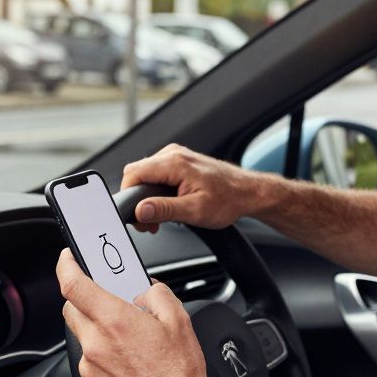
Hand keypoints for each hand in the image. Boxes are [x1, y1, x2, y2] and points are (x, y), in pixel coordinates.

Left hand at [56, 249, 222, 376]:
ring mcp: (89, 370)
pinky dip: (102, 361)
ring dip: (98, 334)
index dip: (66, 266)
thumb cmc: (180, 375)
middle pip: (72, 310)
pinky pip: (89, 365)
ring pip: (82, 339)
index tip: (68, 259)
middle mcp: (96, 345)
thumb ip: (157, 294)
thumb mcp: (179, 320)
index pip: (72, 284)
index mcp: (115, 321)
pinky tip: (127, 367)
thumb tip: (145, 291)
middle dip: (85, 300)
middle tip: (108, 302)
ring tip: (129, 344)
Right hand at [121, 144, 265, 232]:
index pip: (132, 174)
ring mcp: (176, 156)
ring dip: (148, 197)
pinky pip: (157, 174)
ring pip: (146, 175)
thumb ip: (164, 209)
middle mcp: (173, 154)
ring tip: (161, 216)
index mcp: (174, 162)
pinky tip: (168, 205)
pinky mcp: (180, 162)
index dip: (129, 196)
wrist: (248, 193)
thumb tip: (140, 210)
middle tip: (150, 222)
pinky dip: (157, 191)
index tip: (137, 216)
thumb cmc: (228, 200)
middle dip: (138, 199)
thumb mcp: (194, 210)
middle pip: (136, 174)